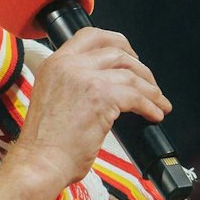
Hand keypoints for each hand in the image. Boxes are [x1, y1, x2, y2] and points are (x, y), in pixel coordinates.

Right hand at [4, 29, 170, 193]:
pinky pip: (136, 95)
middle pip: (116, 51)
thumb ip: (74, 85)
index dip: (117, 42)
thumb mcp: (53, 99)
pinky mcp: (100, 96)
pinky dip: (150, 105)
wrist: (40, 162)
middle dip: (139, 67)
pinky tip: (153, 114)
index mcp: (54, 63)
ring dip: (150, 89)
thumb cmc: (45, 144)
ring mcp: (84, 78)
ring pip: (130, 74)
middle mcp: (68, 65)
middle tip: (149, 83)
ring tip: (159, 103)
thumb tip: (107, 86)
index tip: (130, 55)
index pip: (90, 36)